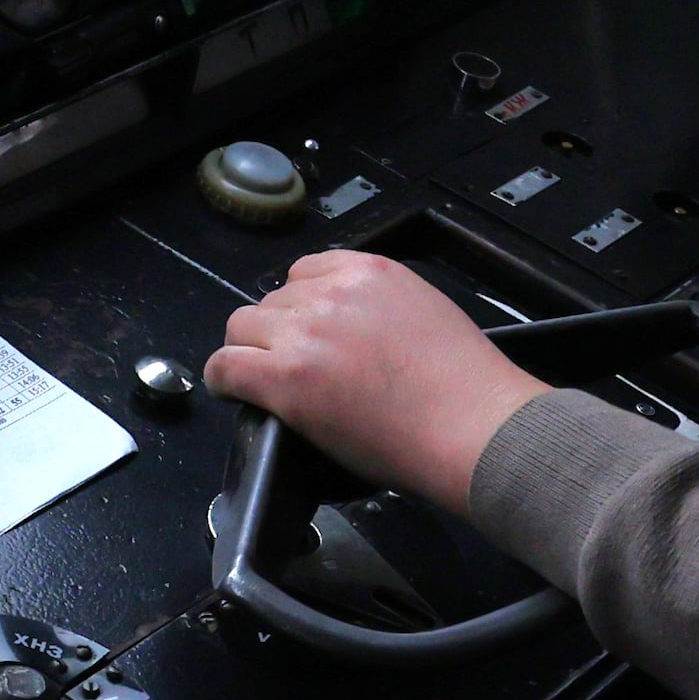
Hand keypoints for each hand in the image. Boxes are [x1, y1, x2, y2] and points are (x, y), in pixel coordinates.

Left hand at [205, 251, 550, 513]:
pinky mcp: (285, 378)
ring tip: (267, 383)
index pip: (303, 273)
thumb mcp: (425, 312)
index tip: (304, 333)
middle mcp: (330, 293)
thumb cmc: (465, 388)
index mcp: (368, 272)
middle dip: (277, 334)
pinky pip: (226, 367)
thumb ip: (379, 308)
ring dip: (251, 354)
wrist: (475, 427)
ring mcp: (304, 334)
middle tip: (294, 368)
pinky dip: (223, 381)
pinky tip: (232, 394)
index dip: (299, 308)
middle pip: (271, 303)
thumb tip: (352, 331)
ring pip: (241, 329)